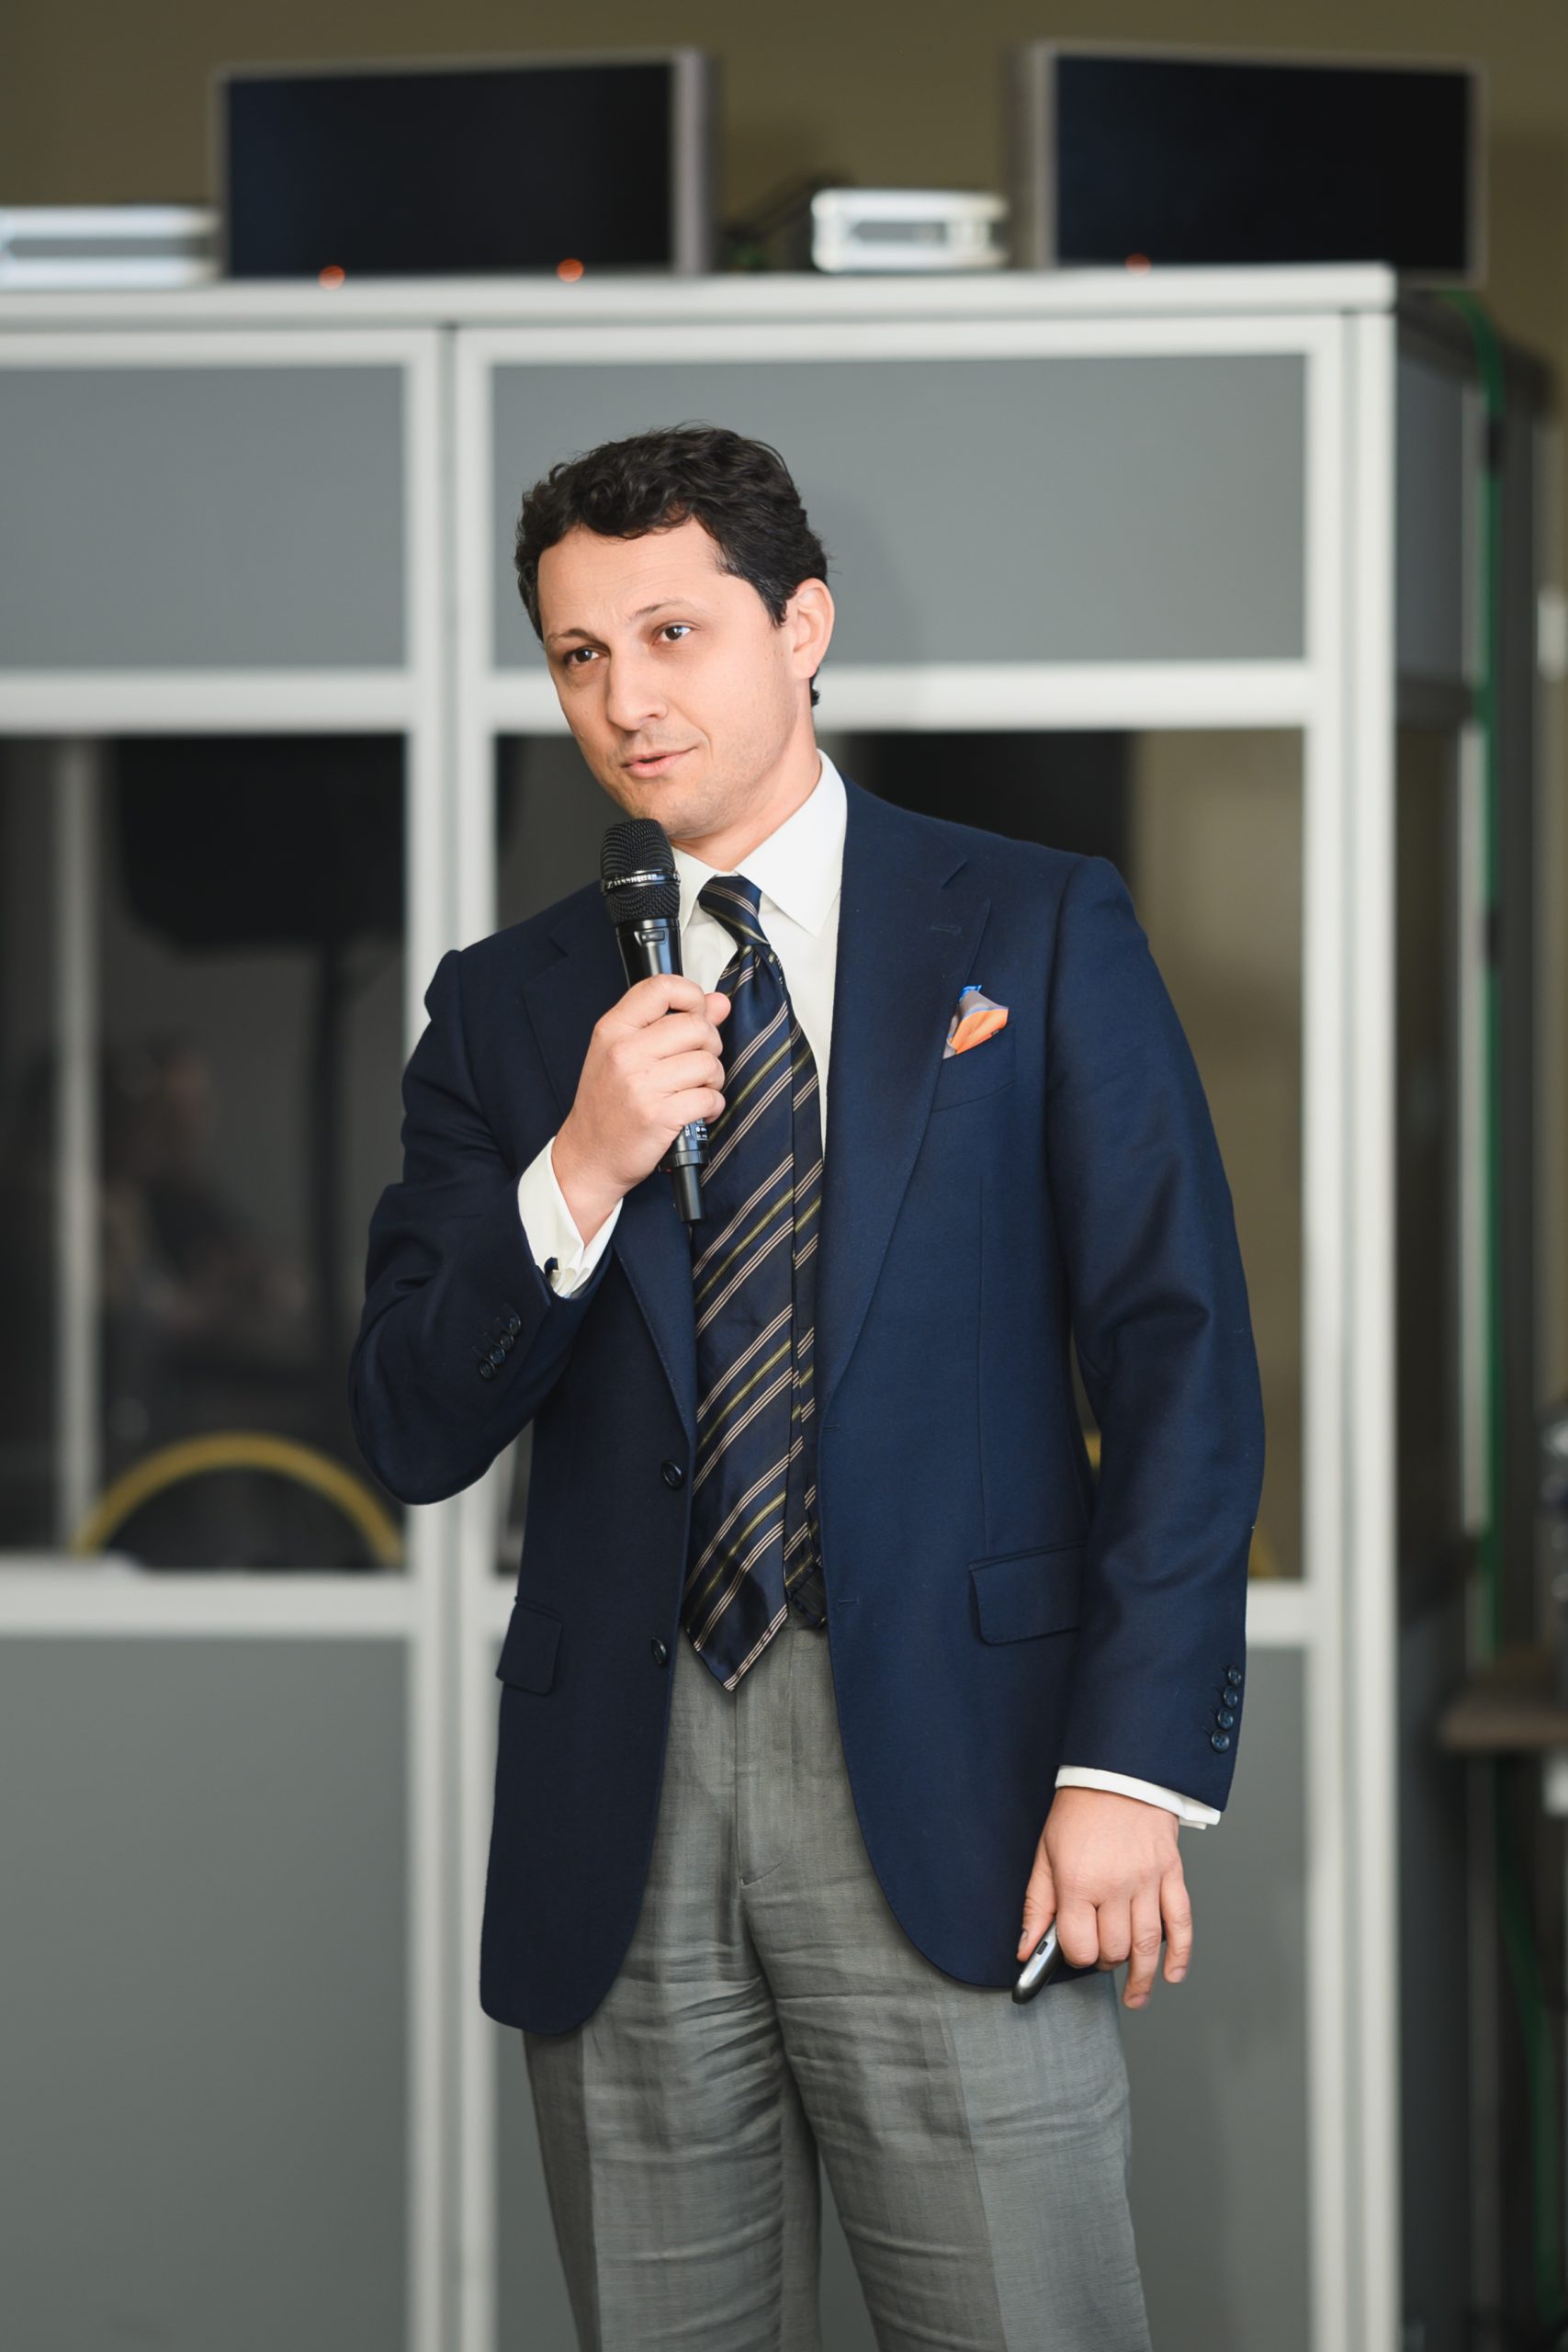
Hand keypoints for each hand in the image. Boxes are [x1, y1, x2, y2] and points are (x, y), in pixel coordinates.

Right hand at [551, 973, 730, 1243]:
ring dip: (712, 1080)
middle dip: (709, 1046)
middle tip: (696, 1064)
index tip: (697, 1014)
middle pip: (697, 1026)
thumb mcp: (626, 1054)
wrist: (588, 1156)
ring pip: (708, 1063)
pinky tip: (696, 1112)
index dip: (692, 996)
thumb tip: (718, 1002)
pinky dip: (711, 1106)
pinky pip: (709, 1097)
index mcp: (613, 1029)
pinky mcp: (659, 1116)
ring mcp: (641, 1085)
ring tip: (694, 1090)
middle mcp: (624, 1052)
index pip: (662, 987)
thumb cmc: (608, 1104)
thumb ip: (671, 1022)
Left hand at [1015, 1786, 1192, 2009]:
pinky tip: (1172, 1974)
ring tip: (1135, 1993)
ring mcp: (1148, 1881)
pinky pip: (1181, 1922)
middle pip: (1114, 1949)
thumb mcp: (1045, 1855)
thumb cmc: (1079, 1812)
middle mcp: (1115, 1885)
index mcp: (1079, 1881)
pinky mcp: (1172, 1874)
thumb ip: (1037, 1906)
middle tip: (1099, 1955)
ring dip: (1141, 1976)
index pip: (1079, 1945)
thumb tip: (1026, 1949)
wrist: (1117, 1773)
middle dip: (1105, 1960)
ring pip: (1148, 1945)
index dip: (1073, 1956)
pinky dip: (1180, 1954)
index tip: (1072, 1950)